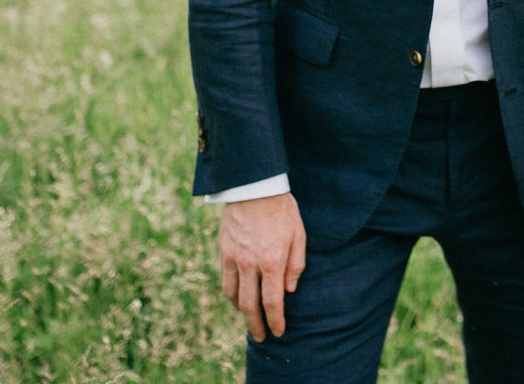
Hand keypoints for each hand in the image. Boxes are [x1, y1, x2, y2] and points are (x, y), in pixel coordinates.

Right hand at [219, 192, 306, 341]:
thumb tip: (290, 289)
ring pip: (235, 296)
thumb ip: (296, 264)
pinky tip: (238, 299)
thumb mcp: (299, 234)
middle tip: (262, 337)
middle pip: (250, 305)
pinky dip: (231, 295)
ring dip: (242, 312)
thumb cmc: (282, 210)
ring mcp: (235, 259)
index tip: (279, 331)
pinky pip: (225, 281)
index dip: (275, 320)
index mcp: (273, 260)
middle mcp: (251, 264)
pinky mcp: (224, 252)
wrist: (254, 188)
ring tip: (251, 320)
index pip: (272, 301)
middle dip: (257, 325)